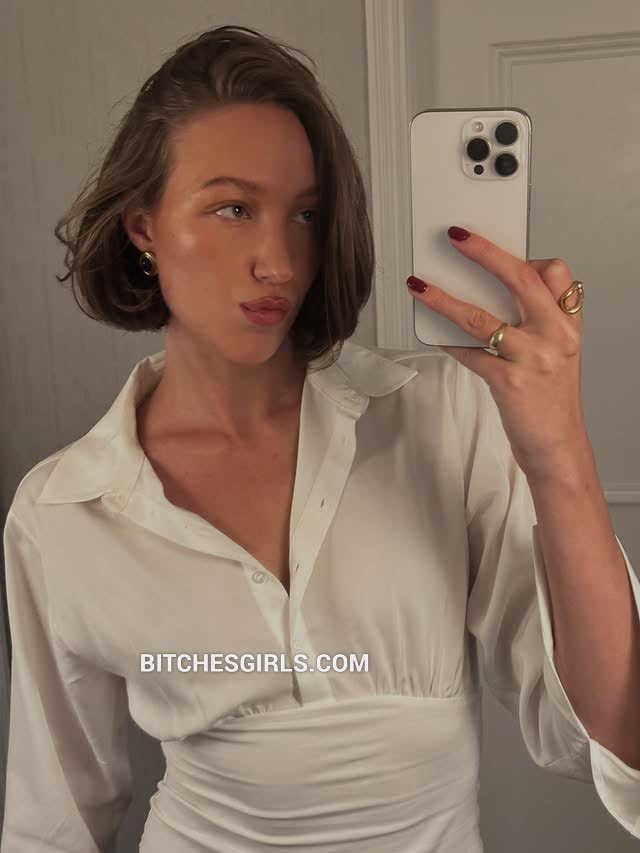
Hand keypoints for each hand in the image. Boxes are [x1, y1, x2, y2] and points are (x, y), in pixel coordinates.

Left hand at [406, 227, 588, 478]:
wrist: (557, 446)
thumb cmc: (551, 399)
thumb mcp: (556, 352)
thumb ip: (534, 321)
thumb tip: (488, 292)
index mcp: (568, 325)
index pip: (556, 273)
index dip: (525, 255)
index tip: (494, 246)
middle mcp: (555, 336)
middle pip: (520, 280)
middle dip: (485, 253)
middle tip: (456, 237)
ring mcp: (532, 359)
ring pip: (482, 318)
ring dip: (444, 299)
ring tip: (421, 286)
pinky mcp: (509, 383)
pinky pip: (470, 354)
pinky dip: (449, 342)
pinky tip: (435, 335)